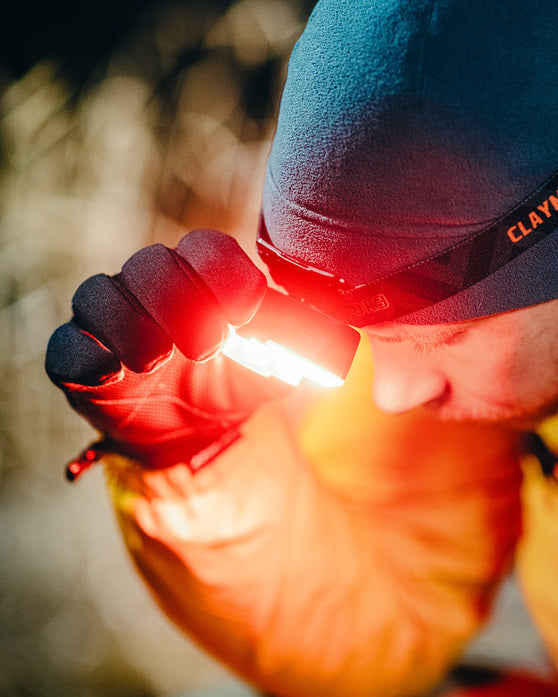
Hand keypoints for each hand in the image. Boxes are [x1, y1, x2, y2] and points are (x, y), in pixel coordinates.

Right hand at [46, 229, 287, 471]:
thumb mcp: (276, 368)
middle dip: (181, 302)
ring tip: (161, 362)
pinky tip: (114, 372)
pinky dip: (88, 356)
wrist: (197, 433)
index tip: (245, 311)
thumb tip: (336, 337)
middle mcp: (151, 288)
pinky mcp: (80, 359)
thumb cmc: (235, 384)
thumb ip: (300, 347)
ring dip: (135, 327)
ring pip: (100, 294)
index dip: (223, 272)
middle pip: (150, 263)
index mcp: (201, 278)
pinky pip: (67, 346)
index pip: (205, 248)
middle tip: (208, 345)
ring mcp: (110, 320)